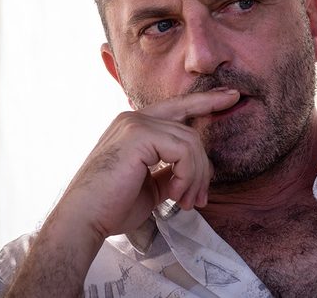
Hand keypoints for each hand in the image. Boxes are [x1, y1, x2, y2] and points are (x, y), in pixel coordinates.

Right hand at [59, 88, 239, 238]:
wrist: (84, 220)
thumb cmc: (111, 207)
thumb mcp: (150, 185)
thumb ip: (169, 170)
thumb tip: (192, 172)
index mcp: (134, 126)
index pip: (178, 108)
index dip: (206, 101)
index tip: (232, 96)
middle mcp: (133, 118)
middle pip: (190, 131)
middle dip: (202, 167)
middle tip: (199, 199)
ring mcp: (135, 123)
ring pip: (190, 142)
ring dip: (195, 177)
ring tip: (186, 202)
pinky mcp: (139, 134)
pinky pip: (183, 150)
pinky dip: (187, 175)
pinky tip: (175, 195)